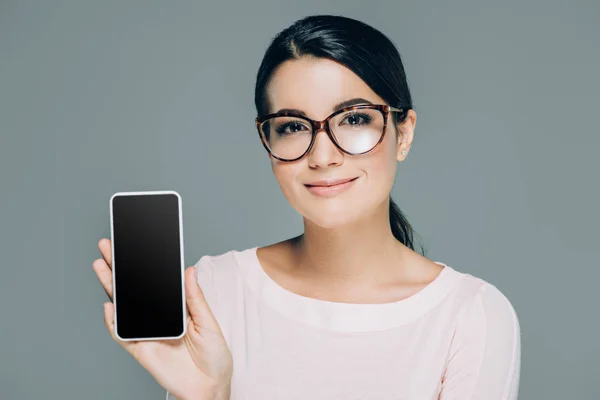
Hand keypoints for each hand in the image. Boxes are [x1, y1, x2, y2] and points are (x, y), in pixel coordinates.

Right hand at [93, 238, 232, 399]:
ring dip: (111, 288)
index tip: (135, 245)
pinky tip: (109, 304)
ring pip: (125, 307)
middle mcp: (159, 318)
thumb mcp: (208, 322)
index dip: (144, 265)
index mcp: (176, 308)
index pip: (156, 283)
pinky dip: (113, 322)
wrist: (211, 387)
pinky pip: (123, 334)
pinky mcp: (141, 349)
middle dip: (120, 269)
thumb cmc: (214, 357)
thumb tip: (189, 270)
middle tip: (107, 247)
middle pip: (135, 290)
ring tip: (101, 266)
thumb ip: (195, 298)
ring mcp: (148, 333)